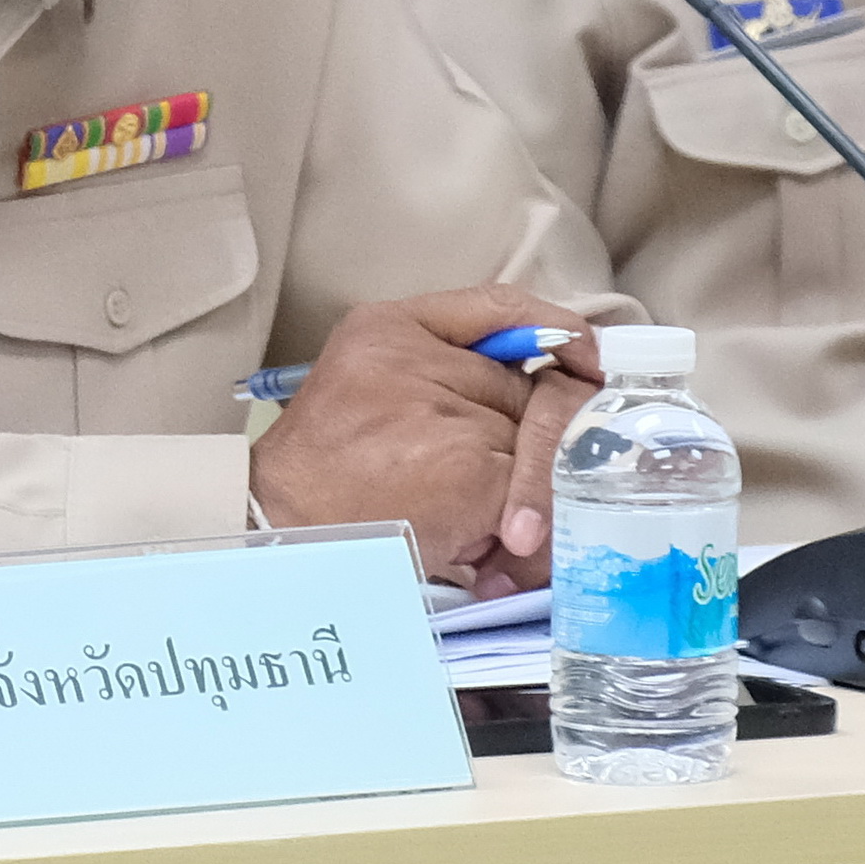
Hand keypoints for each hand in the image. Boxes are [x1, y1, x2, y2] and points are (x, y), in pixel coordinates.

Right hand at [247, 289, 601, 591]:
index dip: (557, 334)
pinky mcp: (468, 468)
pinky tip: (484, 556)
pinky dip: (521, 531)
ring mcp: (445, 410)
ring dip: (528, 501)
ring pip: (537, 448)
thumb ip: (438, 374)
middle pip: (527, 391)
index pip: (498, 308)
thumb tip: (545, 385)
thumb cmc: (324, 477)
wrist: (275, 531)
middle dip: (538, 449)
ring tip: (501, 542)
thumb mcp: (366, 388)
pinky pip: (530, 494)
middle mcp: (415, 357)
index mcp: (388, 328)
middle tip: (524, 500)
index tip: (589, 362)